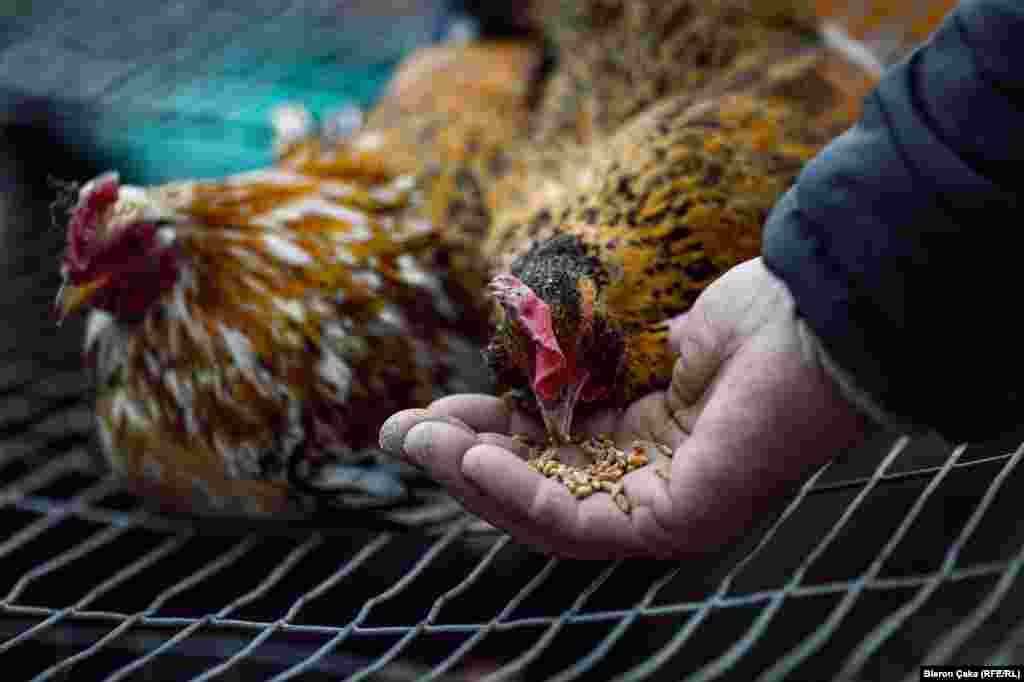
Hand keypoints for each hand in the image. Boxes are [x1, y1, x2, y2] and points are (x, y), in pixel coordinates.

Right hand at [380, 258, 875, 558]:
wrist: (824, 313)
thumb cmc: (753, 319)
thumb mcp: (646, 349)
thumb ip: (587, 376)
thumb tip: (529, 368)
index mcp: (648, 449)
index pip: (550, 459)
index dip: (487, 435)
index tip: (432, 407)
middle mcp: (654, 488)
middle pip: (539, 492)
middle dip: (464, 462)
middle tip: (400, 432)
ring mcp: (669, 513)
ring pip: (548, 515)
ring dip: (476, 478)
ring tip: (421, 441)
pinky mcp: (680, 521)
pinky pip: (582, 523)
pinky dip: (520, 492)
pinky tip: (473, 458)